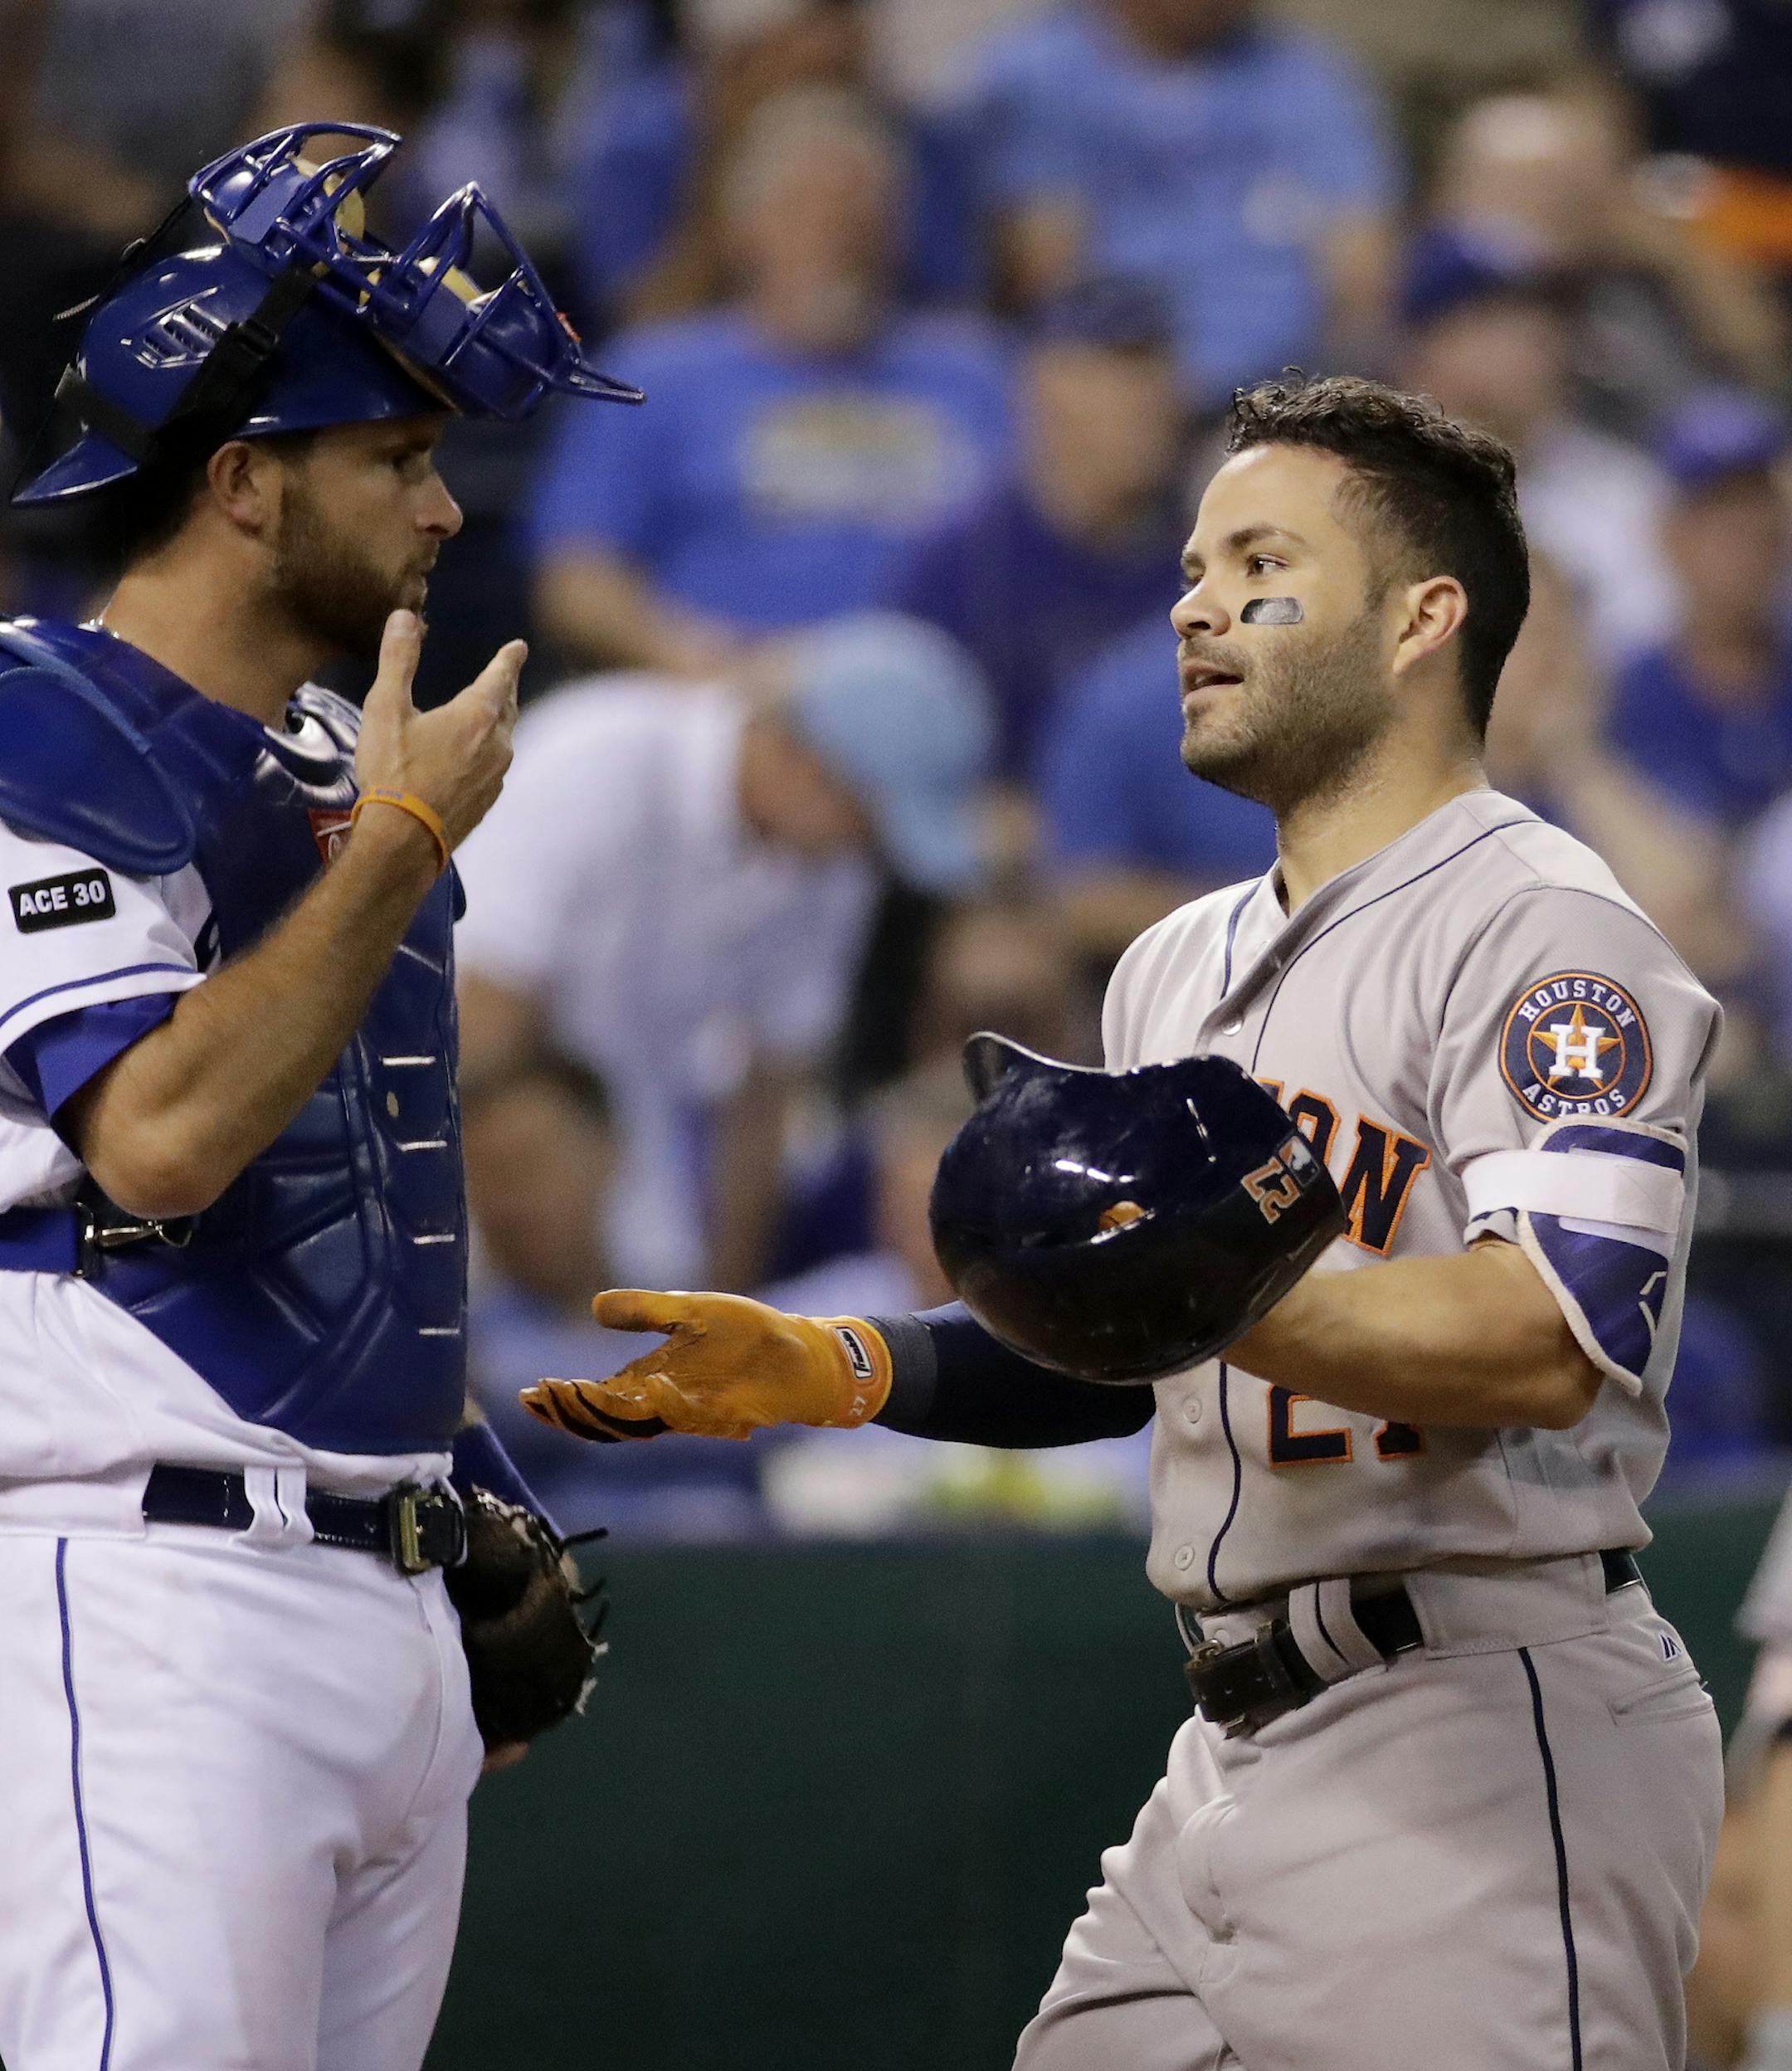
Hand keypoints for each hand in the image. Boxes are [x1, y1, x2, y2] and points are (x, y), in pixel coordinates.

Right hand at [354, 610, 524, 851]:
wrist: (403, 840)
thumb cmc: (393, 771)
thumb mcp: (386, 708)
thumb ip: (398, 660)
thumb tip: (404, 616)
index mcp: (477, 716)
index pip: (501, 677)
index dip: (509, 659)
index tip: (520, 647)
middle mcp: (497, 745)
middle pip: (507, 708)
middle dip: (506, 689)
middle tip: (506, 677)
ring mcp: (495, 777)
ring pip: (504, 740)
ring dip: (499, 723)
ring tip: (492, 715)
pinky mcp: (487, 802)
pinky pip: (494, 768)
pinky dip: (488, 754)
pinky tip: (475, 760)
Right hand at [521, 1289, 891, 1441]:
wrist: (801, 1350)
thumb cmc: (745, 1335)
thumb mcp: (688, 1311)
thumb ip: (644, 1310)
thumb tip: (595, 1306)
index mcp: (649, 1383)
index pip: (595, 1400)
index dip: (562, 1401)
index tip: (530, 1392)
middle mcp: (666, 1404)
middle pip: (609, 1421)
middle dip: (575, 1411)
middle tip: (546, 1395)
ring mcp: (696, 1412)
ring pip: (644, 1424)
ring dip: (612, 1412)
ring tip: (581, 1393)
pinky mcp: (729, 1411)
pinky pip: (695, 1415)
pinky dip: (672, 1403)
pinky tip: (653, 1385)